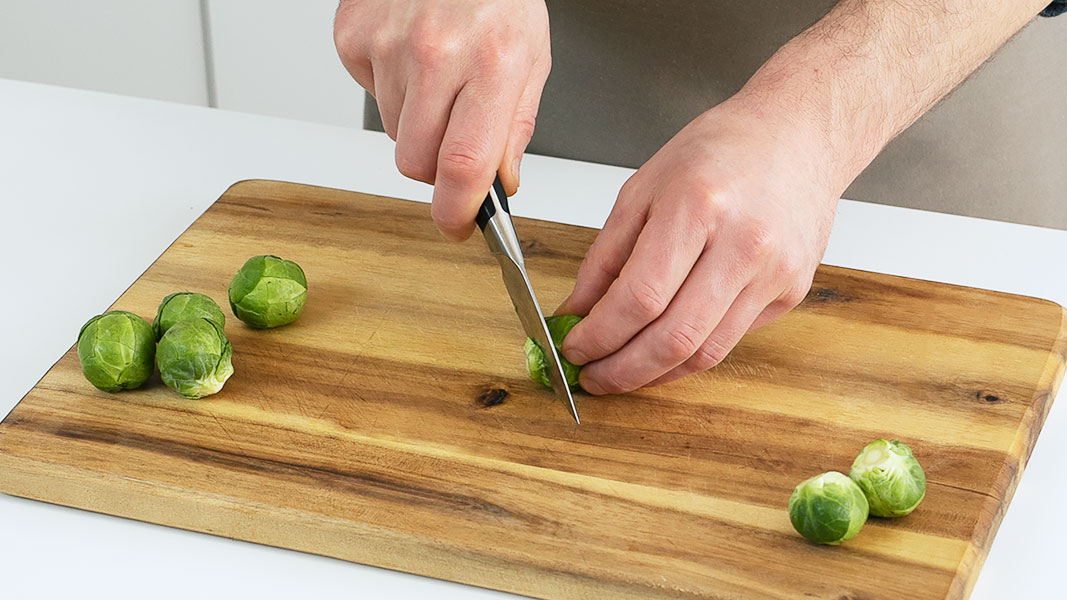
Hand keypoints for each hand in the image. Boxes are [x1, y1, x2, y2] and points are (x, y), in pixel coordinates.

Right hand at [334, 0, 550, 240]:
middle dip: (436, 167)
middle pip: (416, 162)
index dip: (456, 211)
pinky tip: (413, 58)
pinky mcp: (353, 38)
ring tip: (439, 78)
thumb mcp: (531, 58)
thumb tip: (498, 184)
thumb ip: (515, 128)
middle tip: (455, 136)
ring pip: (393, 134)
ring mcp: (388, 46)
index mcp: (493, 64)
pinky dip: (392, 89)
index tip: (456, 227)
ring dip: (416, 124)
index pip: (463, 165)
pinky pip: (371, 97)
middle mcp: (436, 55)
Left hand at [556, 96, 841, 393]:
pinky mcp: (791, 292)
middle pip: (674, 338)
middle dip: (622, 371)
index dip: (600, 335)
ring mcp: (773, 273)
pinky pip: (729, 340)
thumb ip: (605, 256)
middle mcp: (743, 245)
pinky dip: (687, 357)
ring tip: (619, 374)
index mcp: (697, 207)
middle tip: (592, 378)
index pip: (640, 297)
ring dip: (653, 375)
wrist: (799, 134)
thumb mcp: (643, 187)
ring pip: (704, 353)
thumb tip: (577, 311)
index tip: (572, 348)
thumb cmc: (720, 150)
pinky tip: (659, 354)